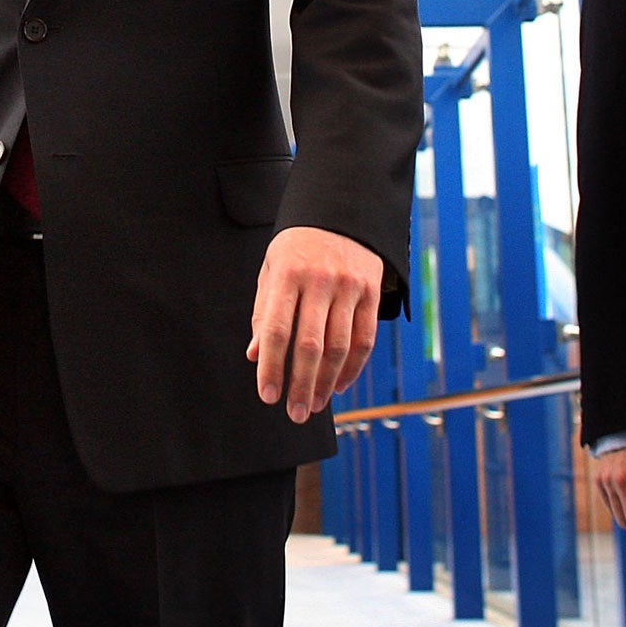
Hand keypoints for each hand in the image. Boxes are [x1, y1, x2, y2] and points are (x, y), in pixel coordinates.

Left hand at [247, 225, 383, 423]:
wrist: (341, 212)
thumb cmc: (298, 247)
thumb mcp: (272, 269)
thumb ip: (263, 312)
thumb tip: (254, 355)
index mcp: (287, 274)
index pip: (276, 329)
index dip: (271, 366)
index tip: (268, 395)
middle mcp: (320, 281)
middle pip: (310, 344)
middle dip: (301, 384)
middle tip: (294, 414)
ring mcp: (349, 286)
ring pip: (339, 346)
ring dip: (326, 382)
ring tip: (314, 405)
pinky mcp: (371, 292)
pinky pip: (364, 338)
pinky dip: (353, 367)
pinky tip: (339, 385)